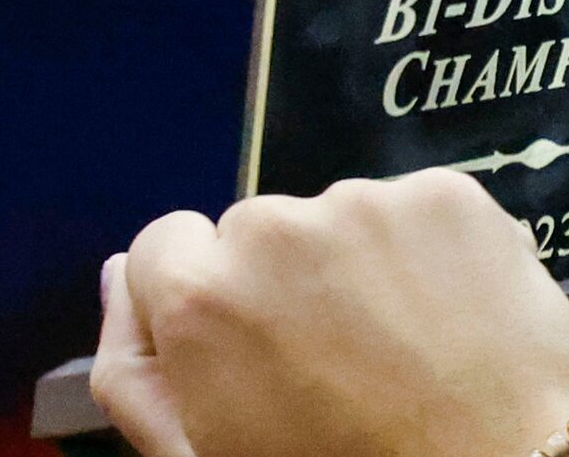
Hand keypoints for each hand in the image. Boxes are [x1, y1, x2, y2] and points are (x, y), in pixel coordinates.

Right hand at [92, 169, 568, 456]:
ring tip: (403, 356)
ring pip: (339, 221)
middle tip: (337, 373)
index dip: (206, 305)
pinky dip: (430, 256)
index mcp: (198, 297)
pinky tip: (449, 324)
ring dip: (360, 270)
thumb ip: (131, 372)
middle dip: (286, 287)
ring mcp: (366, 204)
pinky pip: (415, 213)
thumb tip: (119, 276)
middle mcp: (273, 228)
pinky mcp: (449, 195)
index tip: (252, 352)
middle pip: (255, 233)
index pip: (163, 247)